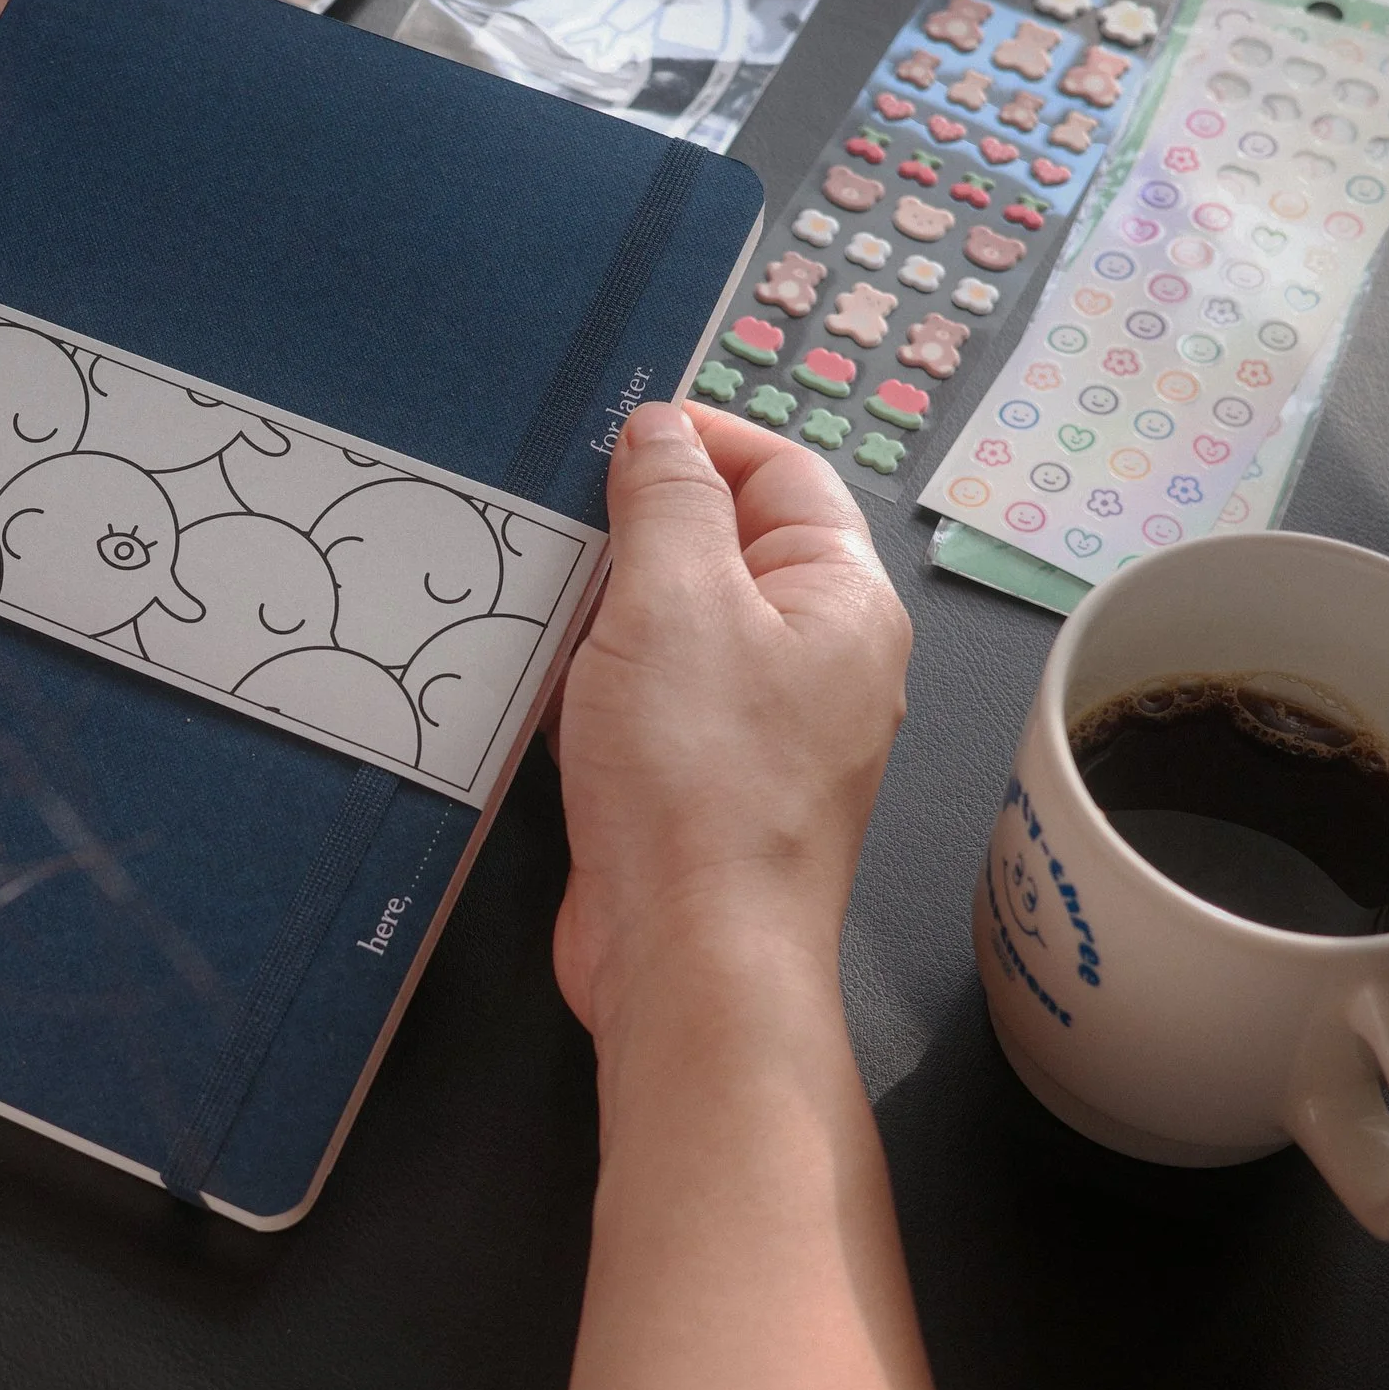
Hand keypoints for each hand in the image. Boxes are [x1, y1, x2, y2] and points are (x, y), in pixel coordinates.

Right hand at [550, 401, 909, 1046]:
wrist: (689, 958)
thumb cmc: (699, 785)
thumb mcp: (672, 599)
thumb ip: (668, 498)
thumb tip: (662, 431)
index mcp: (842, 599)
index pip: (782, 470)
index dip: (700, 439)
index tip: (615, 438)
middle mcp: (817, 659)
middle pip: (727, 545)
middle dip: (640, 528)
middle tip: (564, 522)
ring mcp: (762, 727)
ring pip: (679, 625)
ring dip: (608, 611)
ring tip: (547, 604)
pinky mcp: (703, 782)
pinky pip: (650, 698)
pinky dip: (598, 683)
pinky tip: (548, 688)